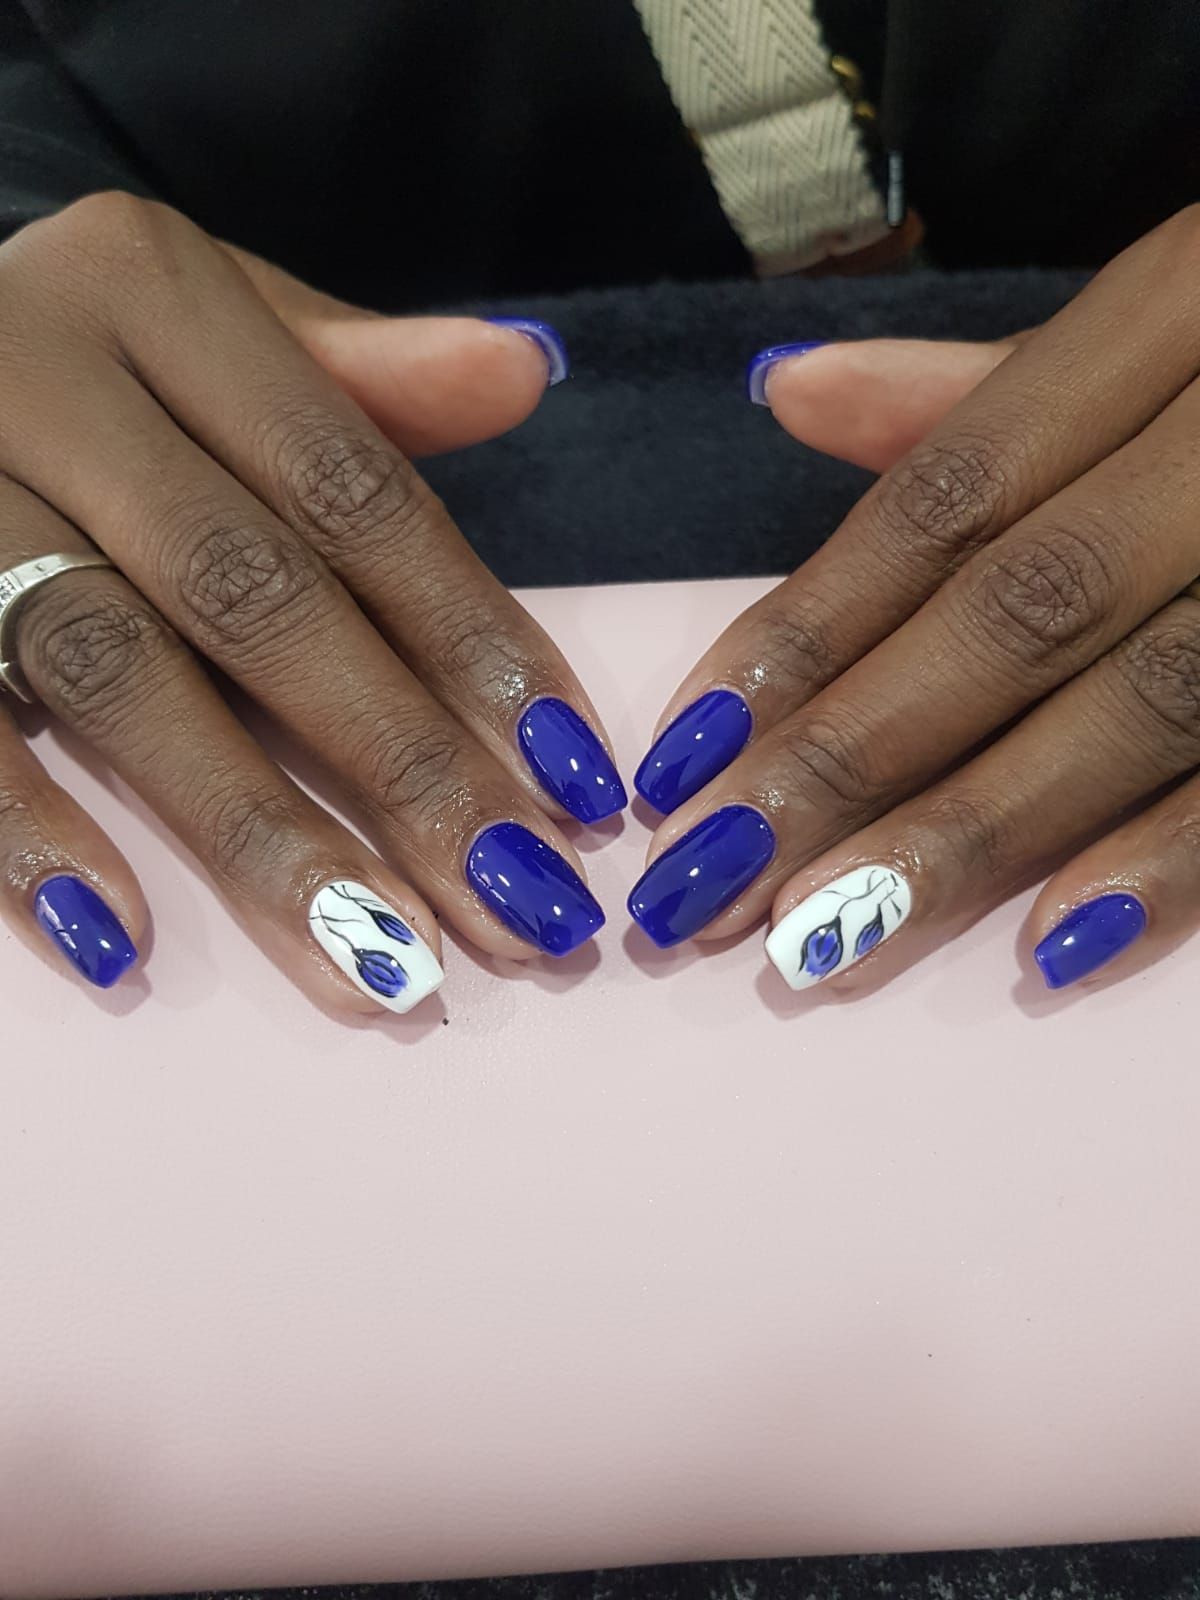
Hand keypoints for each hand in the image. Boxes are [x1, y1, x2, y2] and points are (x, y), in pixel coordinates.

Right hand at [0, 192, 623, 1010]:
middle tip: (519, 908)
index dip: (474, 642)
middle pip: (259, 599)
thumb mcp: (205, 325)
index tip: (574, 781)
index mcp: (155, 293)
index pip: (355, 494)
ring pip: (122, 677)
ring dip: (258, 835)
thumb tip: (527, 370)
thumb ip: (358, 374)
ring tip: (381, 964)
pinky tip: (122, 940)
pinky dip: (24, 832)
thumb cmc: (79, 358)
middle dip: (402, 769)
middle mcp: (43, 374)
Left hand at [628, 205, 1199, 995]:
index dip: (806, 634)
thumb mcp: (1171, 316)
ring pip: (1141, 703)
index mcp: (1182, 308)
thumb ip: (982, 387)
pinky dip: (1178, 858)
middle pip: (1015, 613)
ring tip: (823, 942)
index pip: (947, 501)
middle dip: (848, 760)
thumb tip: (790, 396)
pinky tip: (1054, 945)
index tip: (685, 761)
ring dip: (971, 836)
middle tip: (706, 888)